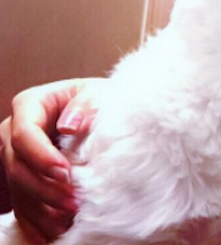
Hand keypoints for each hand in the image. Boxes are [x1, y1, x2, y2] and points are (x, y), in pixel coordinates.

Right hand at [0, 78, 103, 242]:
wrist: (102, 109)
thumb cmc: (99, 99)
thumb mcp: (98, 93)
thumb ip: (86, 104)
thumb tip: (69, 125)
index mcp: (31, 105)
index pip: (25, 134)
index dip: (41, 157)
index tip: (65, 173)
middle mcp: (14, 131)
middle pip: (18, 166)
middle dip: (44, 189)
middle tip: (72, 203)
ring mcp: (16, 156)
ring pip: (19, 189)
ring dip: (41, 210)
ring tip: (66, 221)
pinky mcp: (24, 178)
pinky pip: (22, 204)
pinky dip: (36, 221)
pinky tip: (50, 234)